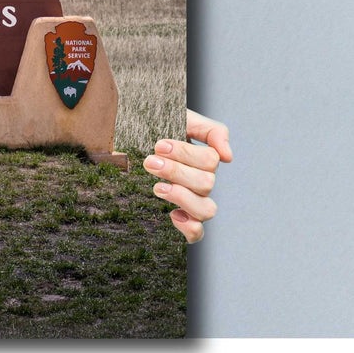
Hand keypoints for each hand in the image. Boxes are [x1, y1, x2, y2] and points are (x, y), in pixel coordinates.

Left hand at [144, 109, 231, 243]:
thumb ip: (211, 131)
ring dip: (182, 197)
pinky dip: (189, 227)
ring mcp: (192, 202)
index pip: (210, 160)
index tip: (159, 145)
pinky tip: (172, 214)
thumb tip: (228, 157)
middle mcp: (201, 182)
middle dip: (176, 171)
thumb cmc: (155, 128)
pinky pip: (197, 233)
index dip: (186, 154)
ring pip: (206, 210)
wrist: (125, 139)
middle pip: (206, 183)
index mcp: (203, 159)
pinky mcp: (181, 219)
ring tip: (157, 187)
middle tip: (150, 162)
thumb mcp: (182, 118)